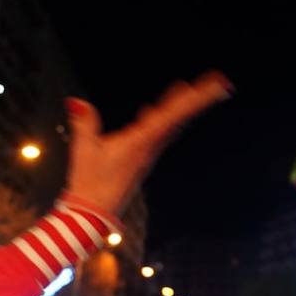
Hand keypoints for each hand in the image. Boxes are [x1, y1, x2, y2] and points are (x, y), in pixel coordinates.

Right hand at [65, 72, 232, 216]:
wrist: (92, 215)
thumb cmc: (90, 185)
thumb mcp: (85, 151)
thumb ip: (85, 123)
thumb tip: (76, 102)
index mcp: (142, 141)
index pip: (174, 113)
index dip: (198, 97)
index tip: (220, 85)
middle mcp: (150, 147)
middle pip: (179, 117)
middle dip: (197, 98)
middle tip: (219, 81)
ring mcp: (146, 155)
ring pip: (169, 125)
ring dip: (179, 106)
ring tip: (187, 88)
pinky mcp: (138, 160)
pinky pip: (156, 134)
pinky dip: (160, 118)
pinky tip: (152, 112)